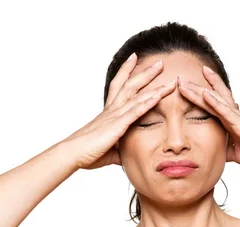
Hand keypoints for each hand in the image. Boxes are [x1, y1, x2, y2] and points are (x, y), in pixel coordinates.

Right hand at [63, 54, 176, 169]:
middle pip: (130, 85)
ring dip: (153, 84)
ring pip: (136, 95)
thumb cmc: (87, 152)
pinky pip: (135, 111)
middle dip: (145, 73)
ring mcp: (115, 116)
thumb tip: (125, 154)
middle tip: (159, 62)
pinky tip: (159, 94)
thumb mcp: (108, 150)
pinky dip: (148, 102)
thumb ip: (119, 149)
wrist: (73, 153)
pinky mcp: (117, 125)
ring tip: (166, 74)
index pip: (118, 86)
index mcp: (108, 113)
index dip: (126, 71)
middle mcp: (112, 110)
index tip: (134, 58)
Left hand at [177, 66, 239, 167]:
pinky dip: (214, 102)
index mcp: (231, 122)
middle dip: (194, 89)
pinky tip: (204, 93)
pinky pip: (225, 111)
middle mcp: (232, 115)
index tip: (187, 88)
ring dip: (198, 91)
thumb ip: (225, 149)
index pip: (212, 106)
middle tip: (178, 79)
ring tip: (183, 82)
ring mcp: (236, 117)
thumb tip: (214, 154)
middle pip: (210, 98)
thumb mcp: (236, 152)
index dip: (199, 97)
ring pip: (214, 100)